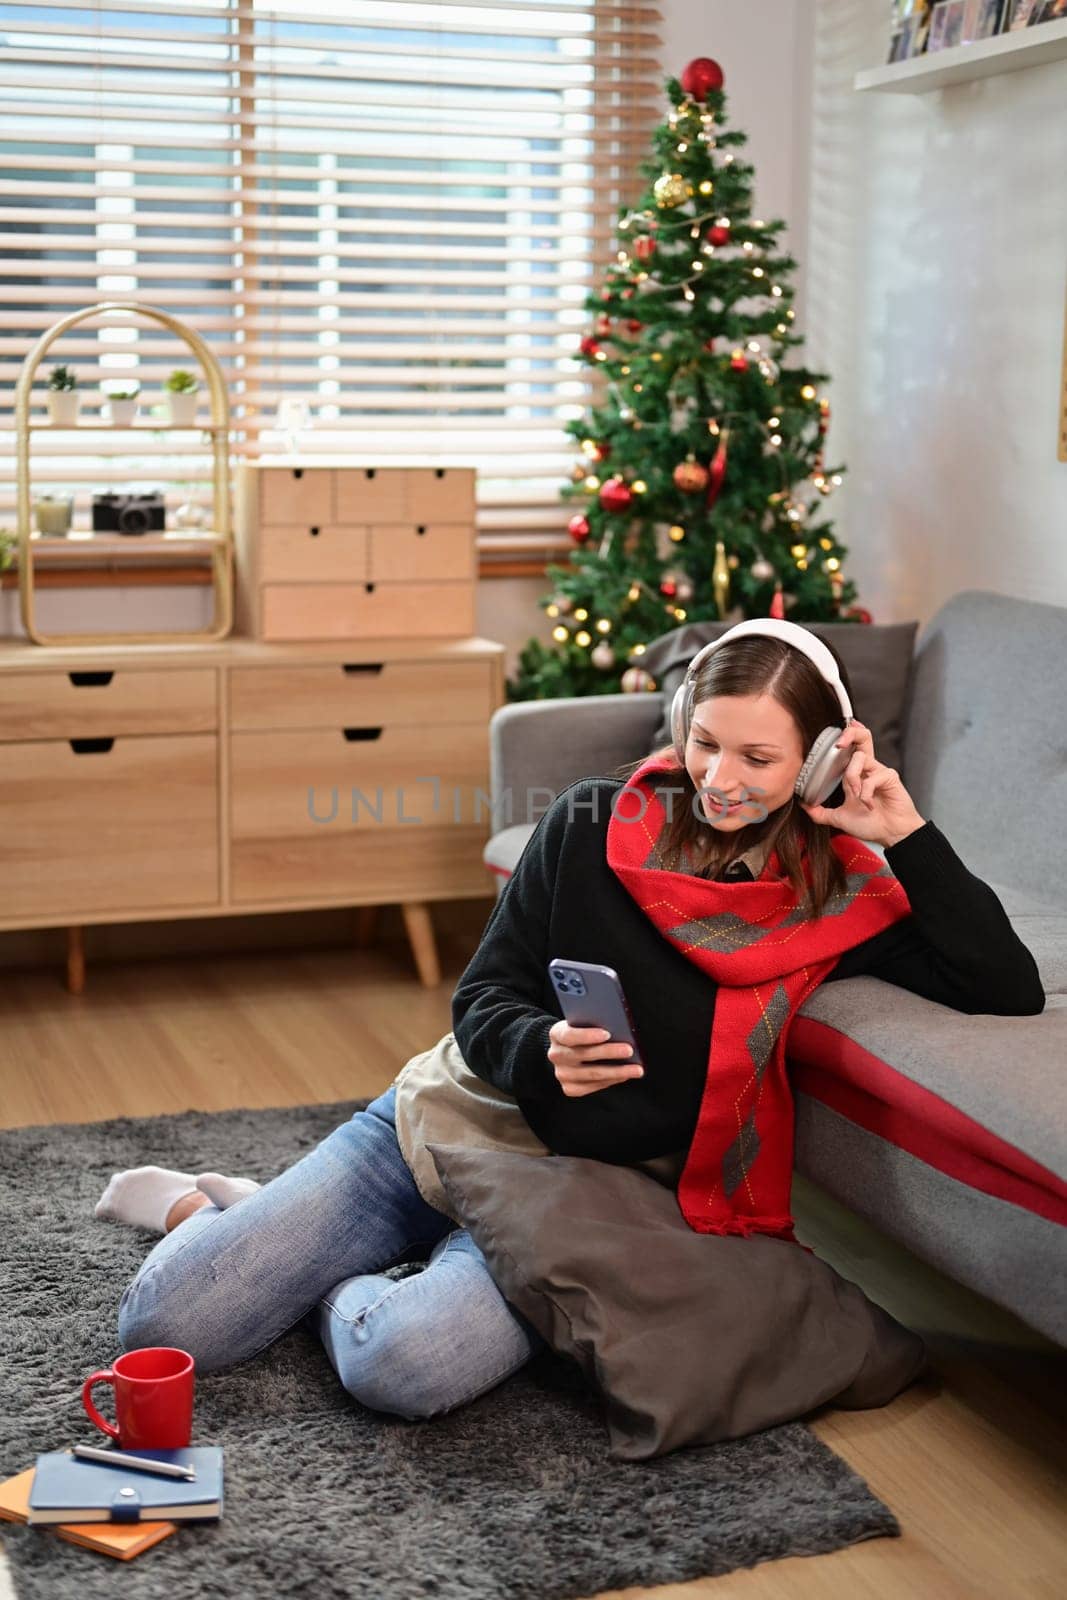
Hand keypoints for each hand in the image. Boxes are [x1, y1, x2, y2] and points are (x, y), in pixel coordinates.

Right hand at [547, 1019, 643, 1098]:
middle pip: (584, 1055)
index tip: (607, 1033)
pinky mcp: (570, 1088)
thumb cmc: (580, 1032)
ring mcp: (562, 1074)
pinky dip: (611, 1080)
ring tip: (636, 1069)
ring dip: (617, 1071)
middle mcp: (556, 1055)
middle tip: (629, 1050)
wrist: (566, 1050)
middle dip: (609, 1052)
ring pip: (592, 1074)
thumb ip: (593, 1023)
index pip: (569, 1035)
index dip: (587, 1035)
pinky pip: (593, 1086)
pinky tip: (625, 1075)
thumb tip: (618, 1028)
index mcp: (556, 1034)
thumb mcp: (582, 1023)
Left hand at [798, 720, 925, 849]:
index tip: (835, 735)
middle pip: (862, 737)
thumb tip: (803, 806)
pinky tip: (869, 805)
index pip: (850, 748)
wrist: (891, 835)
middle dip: (850, 733)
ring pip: (860, 757)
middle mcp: (867, 769)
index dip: (845, 736)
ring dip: (852, 777)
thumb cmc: (871, 824)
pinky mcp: (890, 777)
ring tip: (856, 796)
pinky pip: (872, 777)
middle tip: (839, 744)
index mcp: (855, 774)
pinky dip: (866, 793)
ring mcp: (879, 771)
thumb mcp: (839, 818)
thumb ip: (820, 812)